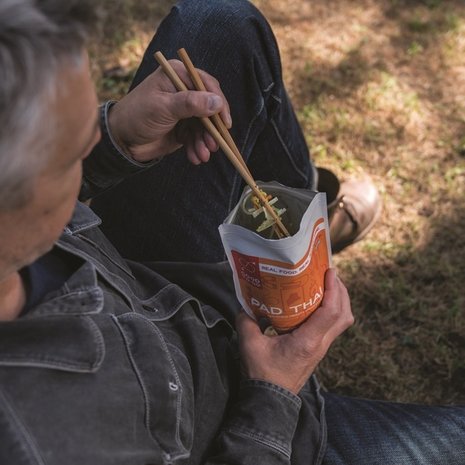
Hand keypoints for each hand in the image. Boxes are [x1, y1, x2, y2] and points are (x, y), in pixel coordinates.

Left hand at [107, 60, 231, 164]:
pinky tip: (195, 157)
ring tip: (203, 155)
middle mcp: (183, 90)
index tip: (224, 123)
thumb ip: (190, 104)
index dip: (219, 103)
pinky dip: (197, 148)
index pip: (207, 85)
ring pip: (205, 126)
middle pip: (210, 107)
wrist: (121, 140)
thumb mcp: (163, 108)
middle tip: (215, 144)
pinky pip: (197, 137)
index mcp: (178, 75)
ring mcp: (184, 110)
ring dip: (205, 142)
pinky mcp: (183, 127)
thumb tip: (217, 102)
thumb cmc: (137, 116)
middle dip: (212, 128)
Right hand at [236, 268, 353, 394]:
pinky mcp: (318, 349)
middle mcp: (319, 344)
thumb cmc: (262, 374)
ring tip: (327, 285)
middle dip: (341, 292)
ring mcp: (321, 348)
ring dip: (340, 301)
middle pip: (344, 316)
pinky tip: (317, 302)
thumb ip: (246, 320)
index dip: (334, 290)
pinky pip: (333, 326)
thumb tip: (245, 304)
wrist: (271, 400)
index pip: (330, 313)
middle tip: (329, 274)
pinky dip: (332, 310)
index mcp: (307, 341)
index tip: (329, 272)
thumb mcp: (249, 344)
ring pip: (342, 322)